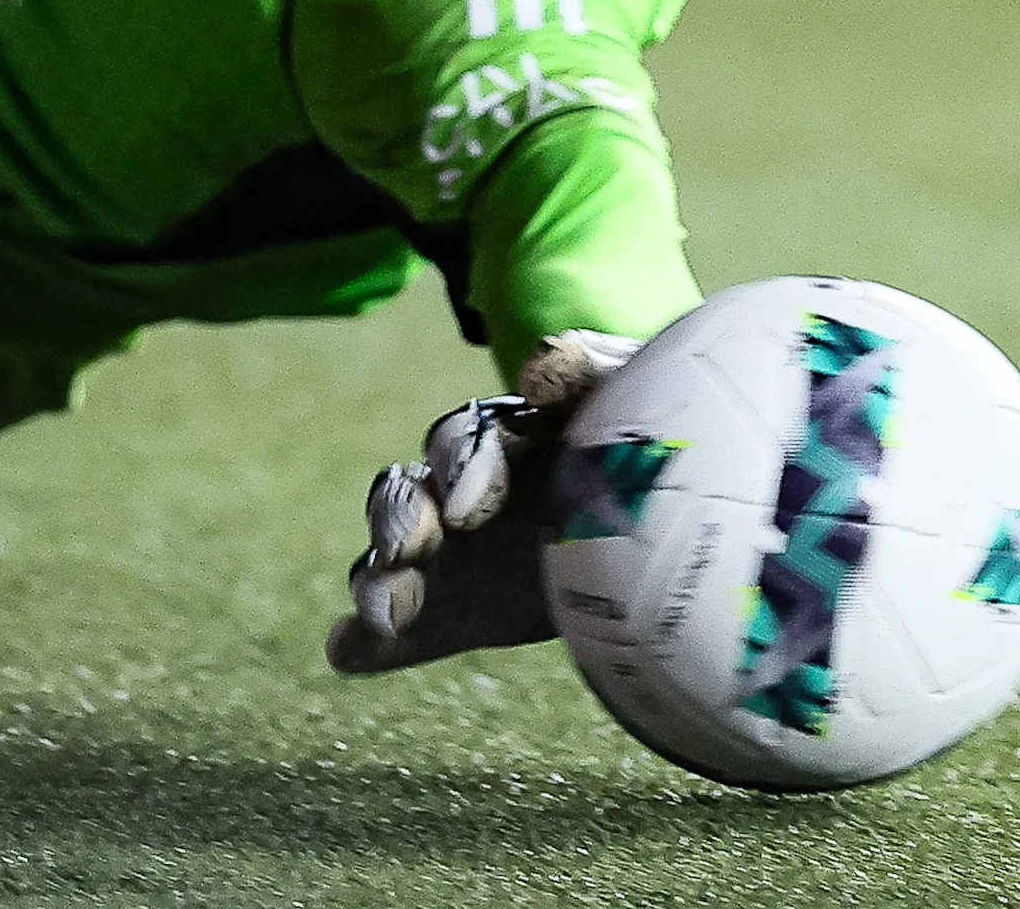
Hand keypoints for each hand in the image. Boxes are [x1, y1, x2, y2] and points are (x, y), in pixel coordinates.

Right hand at [326, 330, 639, 677]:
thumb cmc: (650, 448)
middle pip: (406, 499)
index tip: (470, 508)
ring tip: (380, 614)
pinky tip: (345, 650)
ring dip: (376, 582)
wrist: (674, 536)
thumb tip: (539, 370)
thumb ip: (591, 371)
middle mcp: (459, 499)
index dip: (458, 468)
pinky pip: (406, 631)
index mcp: (500, 445)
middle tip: (405, 549)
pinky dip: (370, 642)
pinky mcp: (455, 616)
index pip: (460, 444)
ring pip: (391, 563)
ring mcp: (450, 561)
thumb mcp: (631, 398)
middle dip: (398, 522)